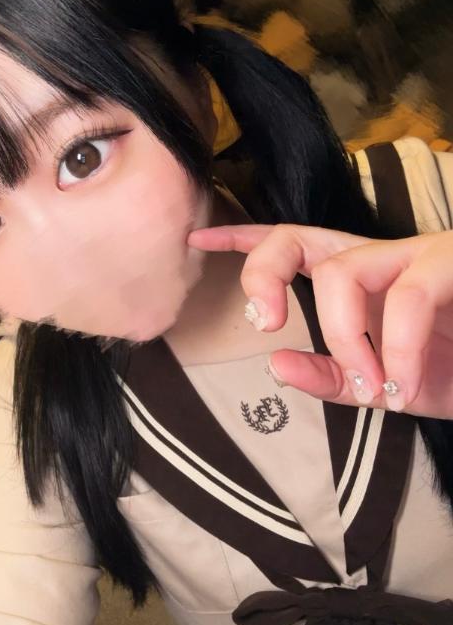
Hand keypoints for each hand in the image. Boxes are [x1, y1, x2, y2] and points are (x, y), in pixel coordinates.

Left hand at [187, 223, 452, 418]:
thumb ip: (331, 378)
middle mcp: (380, 262)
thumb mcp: (382, 387)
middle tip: (264, 322)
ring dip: (345, 338)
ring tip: (372, 386)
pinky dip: (396, 347)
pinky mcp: (451, 264)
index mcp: (360, 284)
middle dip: (264, 271)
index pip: (294, 249)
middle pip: (299, 237)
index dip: (244, 240)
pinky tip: (403, 384)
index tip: (198, 241)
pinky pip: (409, 294)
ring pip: (344, 271)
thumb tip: (275, 362)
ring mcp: (417, 259)